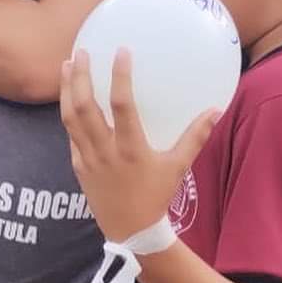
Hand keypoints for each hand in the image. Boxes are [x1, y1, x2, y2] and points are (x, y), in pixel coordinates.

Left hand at [59, 49, 218, 242]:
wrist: (130, 231)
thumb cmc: (156, 196)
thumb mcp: (178, 167)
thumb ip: (195, 137)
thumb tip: (216, 110)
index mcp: (131, 148)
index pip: (122, 104)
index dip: (120, 76)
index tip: (121, 51)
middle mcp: (105, 151)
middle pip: (85, 107)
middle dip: (80, 76)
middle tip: (80, 52)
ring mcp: (88, 159)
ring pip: (70, 119)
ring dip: (66, 90)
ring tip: (66, 65)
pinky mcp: (78, 166)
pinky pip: (70, 135)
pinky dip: (67, 114)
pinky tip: (68, 97)